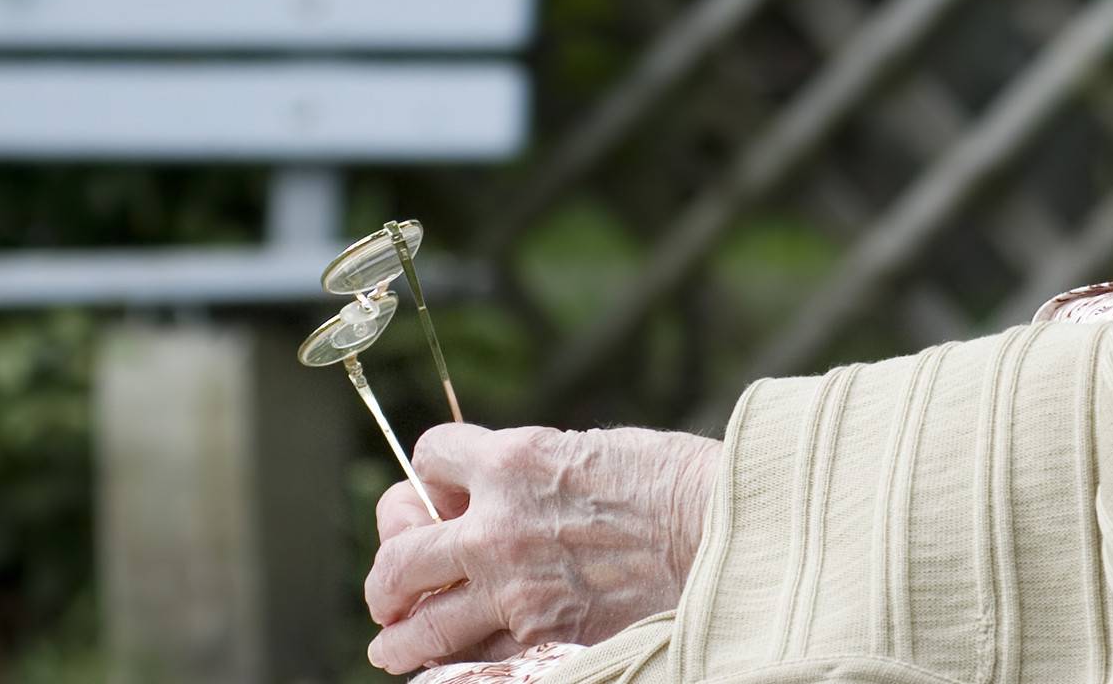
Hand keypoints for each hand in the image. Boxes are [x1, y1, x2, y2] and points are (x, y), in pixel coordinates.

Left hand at [363, 422, 721, 674]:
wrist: (722, 532)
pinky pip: (469, 664)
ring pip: (418, 623)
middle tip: (393, 587)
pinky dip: (454, 668)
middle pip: (400, 549)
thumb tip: (507, 494)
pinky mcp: (540, 640)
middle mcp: (496, 525)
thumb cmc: (675, 482)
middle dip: (390, 568)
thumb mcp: (593, 450)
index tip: (443, 489)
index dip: (434, 473)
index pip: (429, 458)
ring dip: (398, 636)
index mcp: (512, 460)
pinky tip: (451, 668)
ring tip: (392, 644)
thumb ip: (536, 473)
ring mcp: (512, 591)